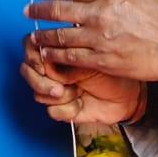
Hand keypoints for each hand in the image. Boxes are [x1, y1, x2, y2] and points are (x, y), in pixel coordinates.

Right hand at [20, 34, 146, 124]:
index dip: (33, 55)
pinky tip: (81, 103)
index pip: (30, 46)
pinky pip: (52, 111)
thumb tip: (46, 54)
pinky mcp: (62, 108)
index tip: (43, 62)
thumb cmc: (115, 70)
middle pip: (27, 71)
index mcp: (57, 50)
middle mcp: (52, 69)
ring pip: (37, 93)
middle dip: (41, 81)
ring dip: (58, 95)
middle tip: (59, 87)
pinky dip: (68, 109)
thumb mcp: (91, 55)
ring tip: (76, 92)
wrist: (130, 96)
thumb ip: (67, 52)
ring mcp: (56, 88)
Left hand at [25, 0, 157, 81]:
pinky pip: (71, 57)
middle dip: (39, 10)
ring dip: (44, 35)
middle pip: (59, 10)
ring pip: (61, 36)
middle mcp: (100, 14)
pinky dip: (56, 55)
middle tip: (27, 11)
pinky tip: (47, 54)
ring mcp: (99, 38)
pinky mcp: (101, 59)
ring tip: (34, 36)